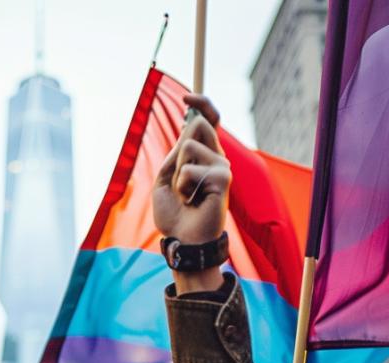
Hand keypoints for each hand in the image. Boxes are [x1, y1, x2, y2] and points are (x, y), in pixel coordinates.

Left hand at [152, 95, 230, 292]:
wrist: (183, 239)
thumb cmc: (174, 213)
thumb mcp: (165, 177)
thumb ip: (175, 153)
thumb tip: (188, 125)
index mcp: (204, 155)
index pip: (210, 121)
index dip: (201, 103)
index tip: (186, 97)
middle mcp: (217, 157)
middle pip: (199, 124)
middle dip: (178, 149)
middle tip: (179, 180)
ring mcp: (222, 166)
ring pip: (188, 145)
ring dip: (176, 172)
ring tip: (184, 194)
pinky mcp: (223, 178)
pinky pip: (189, 169)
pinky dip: (181, 186)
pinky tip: (191, 200)